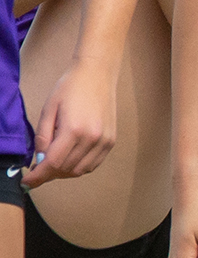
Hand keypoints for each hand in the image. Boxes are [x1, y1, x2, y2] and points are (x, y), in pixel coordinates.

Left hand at [24, 58, 115, 185]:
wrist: (97, 74)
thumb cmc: (70, 88)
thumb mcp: (48, 110)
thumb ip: (43, 137)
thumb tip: (40, 160)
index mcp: (74, 130)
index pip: (52, 163)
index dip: (37, 177)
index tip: (27, 183)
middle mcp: (92, 138)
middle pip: (66, 170)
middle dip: (49, 174)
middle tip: (38, 168)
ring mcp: (104, 140)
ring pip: (80, 170)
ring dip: (64, 172)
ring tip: (54, 161)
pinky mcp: (111, 140)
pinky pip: (93, 164)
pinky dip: (79, 167)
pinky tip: (70, 157)